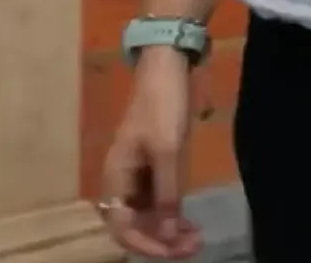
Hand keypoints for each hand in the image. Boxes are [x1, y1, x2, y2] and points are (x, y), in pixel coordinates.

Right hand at [97, 51, 202, 258]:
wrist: (167, 66)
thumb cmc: (163, 105)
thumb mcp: (168, 150)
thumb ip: (167, 194)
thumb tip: (166, 233)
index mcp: (115, 178)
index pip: (121, 228)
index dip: (146, 245)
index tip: (175, 251)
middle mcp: (121, 181)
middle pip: (133, 225)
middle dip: (161, 241)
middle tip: (194, 246)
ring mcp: (136, 174)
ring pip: (147, 215)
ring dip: (167, 230)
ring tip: (195, 238)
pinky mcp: (151, 165)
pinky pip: (156, 200)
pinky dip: (171, 213)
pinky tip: (189, 220)